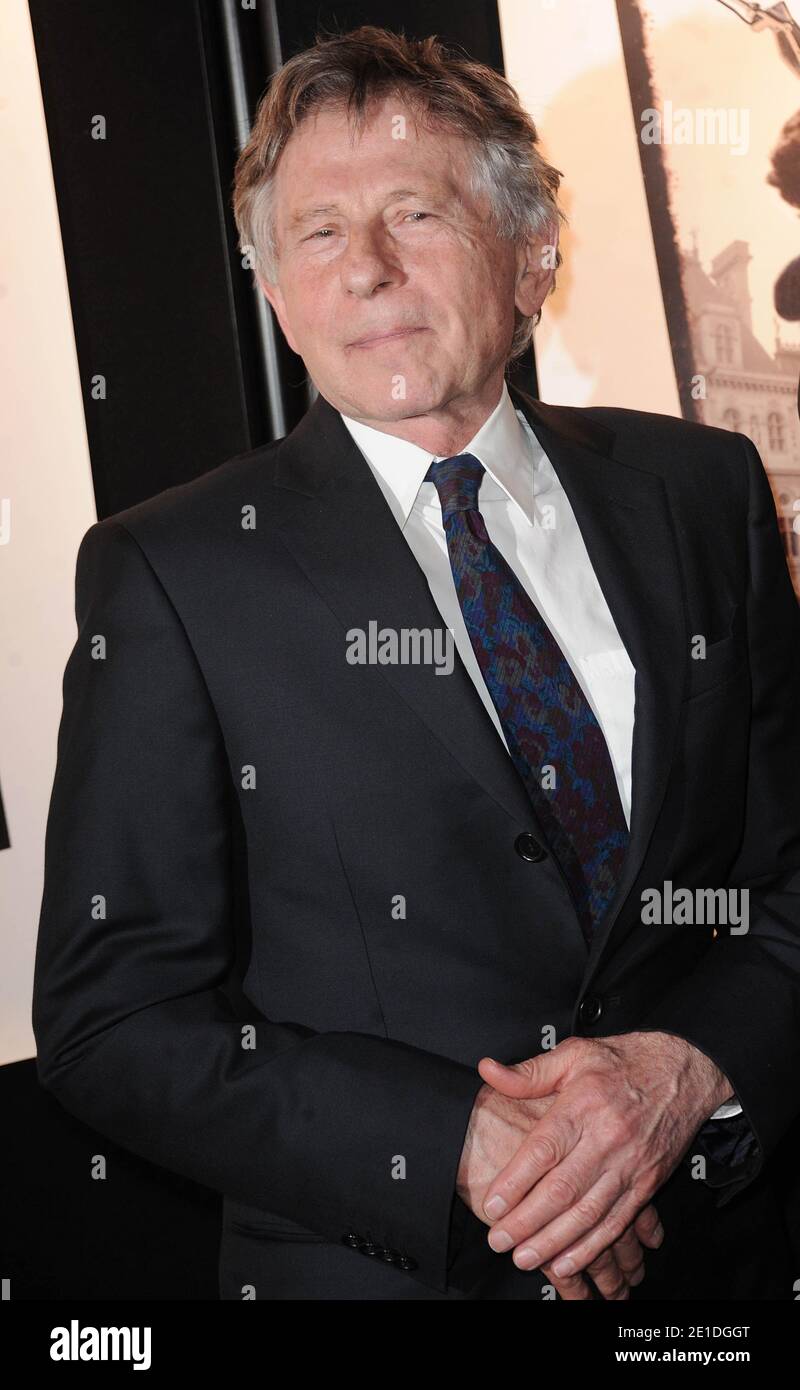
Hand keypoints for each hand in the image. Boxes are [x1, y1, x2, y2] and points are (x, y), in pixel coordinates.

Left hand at [456, 1080, 662, 1297]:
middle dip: (527, 1221)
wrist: (682, 1074)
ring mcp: (630, 1165)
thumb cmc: (625, 1063)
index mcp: (584, 1105)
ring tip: (526, 1257)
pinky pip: (617, 1222)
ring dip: (555, 1241)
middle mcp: (607, 1138)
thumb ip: (529, 1071)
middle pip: (562, 1189)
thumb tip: (488, 1071)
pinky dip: (592, 1246)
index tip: (492, 1203)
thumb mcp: (574, 1053)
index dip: (515, 1181)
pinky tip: (568, 1261)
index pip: (544, 1150)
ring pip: (588, 1213)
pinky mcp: (647, 1184)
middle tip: (499, 1240)